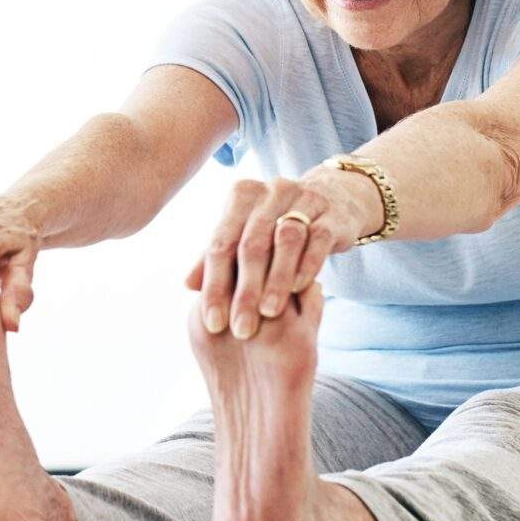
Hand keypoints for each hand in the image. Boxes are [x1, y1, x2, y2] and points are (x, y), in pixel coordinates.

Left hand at [184, 172, 372, 339]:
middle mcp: (271, 192)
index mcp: (242, 196)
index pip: (221, 244)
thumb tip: (187, 284)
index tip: (213, 323)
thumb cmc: (277, 226)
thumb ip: (219, 258)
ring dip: (276, 280)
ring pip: (286, 240)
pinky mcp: (331, 215)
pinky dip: (307, 265)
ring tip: (268, 313)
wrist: (332, 202)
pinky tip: (298, 289)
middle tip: (241, 329)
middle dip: (245, 291)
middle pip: (252, 244)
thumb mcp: (246, 238)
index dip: (215, 285)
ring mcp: (304, 199)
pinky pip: (318, 240)